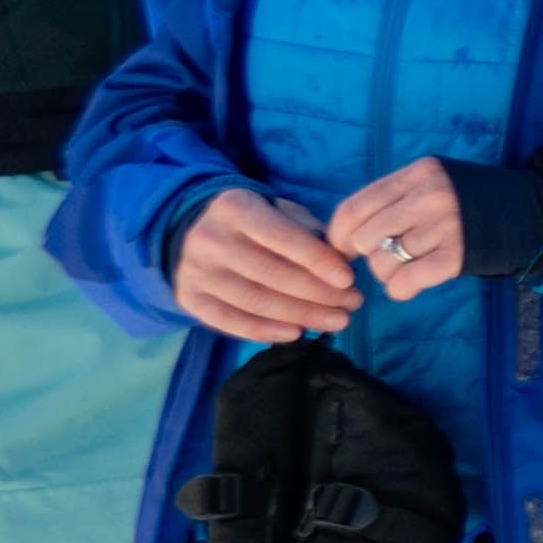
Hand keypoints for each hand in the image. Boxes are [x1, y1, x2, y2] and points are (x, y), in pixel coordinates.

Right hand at [174, 190, 361, 343]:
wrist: (190, 229)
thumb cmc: (253, 221)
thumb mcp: (277, 209)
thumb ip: (308, 230)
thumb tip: (344, 261)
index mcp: (235, 208)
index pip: (282, 237)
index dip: (317, 260)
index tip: (348, 280)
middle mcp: (210, 239)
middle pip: (271, 274)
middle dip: (318, 293)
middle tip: (353, 304)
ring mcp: (195, 271)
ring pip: (254, 301)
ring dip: (301, 315)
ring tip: (337, 321)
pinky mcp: (188, 298)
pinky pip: (228, 321)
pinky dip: (264, 331)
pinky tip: (296, 334)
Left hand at [323, 158, 473, 307]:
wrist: (532, 213)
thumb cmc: (471, 201)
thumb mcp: (432, 184)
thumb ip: (393, 199)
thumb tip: (342, 239)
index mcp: (419, 174)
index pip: (355, 207)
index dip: (338, 235)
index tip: (343, 249)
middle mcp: (430, 196)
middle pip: (365, 238)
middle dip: (369, 254)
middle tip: (388, 256)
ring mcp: (445, 226)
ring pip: (383, 263)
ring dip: (388, 273)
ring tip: (408, 267)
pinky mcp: (457, 257)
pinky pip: (405, 282)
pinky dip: (400, 290)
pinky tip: (410, 285)